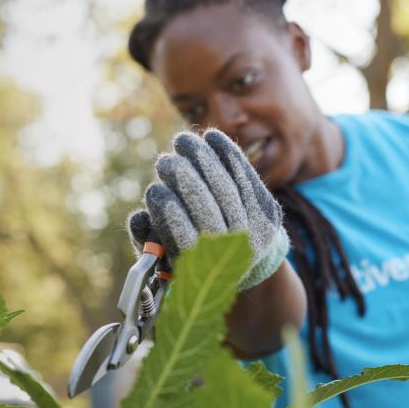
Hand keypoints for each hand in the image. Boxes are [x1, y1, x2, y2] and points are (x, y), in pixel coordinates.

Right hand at [127, 128, 289, 290]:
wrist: (238, 262)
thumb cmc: (185, 254)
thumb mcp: (161, 256)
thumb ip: (147, 241)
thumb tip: (139, 218)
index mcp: (202, 272)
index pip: (185, 240)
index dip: (170, 214)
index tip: (154, 191)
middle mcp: (232, 257)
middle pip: (209, 211)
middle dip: (185, 182)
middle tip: (164, 162)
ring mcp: (256, 234)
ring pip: (228, 190)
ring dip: (205, 160)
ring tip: (182, 140)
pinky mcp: (269, 213)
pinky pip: (247, 178)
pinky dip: (229, 155)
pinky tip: (212, 136)